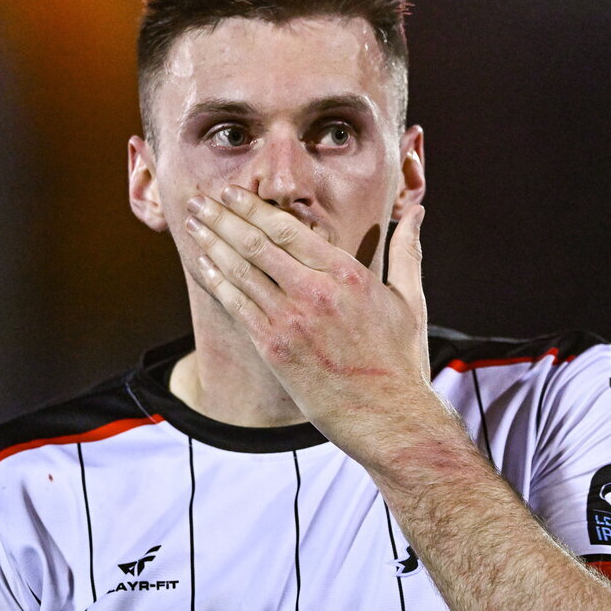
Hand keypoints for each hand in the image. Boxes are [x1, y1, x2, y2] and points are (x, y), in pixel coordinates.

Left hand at [185, 186, 437, 461]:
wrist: (388, 416)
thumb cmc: (401, 361)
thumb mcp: (410, 300)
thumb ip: (406, 252)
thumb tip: (417, 214)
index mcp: (347, 273)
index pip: (288, 228)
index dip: (252, 207)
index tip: (231, 194)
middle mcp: (315, 291)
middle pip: (256, 242)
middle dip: (222, 218)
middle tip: (199, 201)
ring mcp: (291, 320)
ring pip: (241, 271)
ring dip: (212, 244)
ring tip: (193, 225)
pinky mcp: (275, 349)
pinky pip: (237, 306)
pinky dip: (217, 282)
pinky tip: (202, 265)